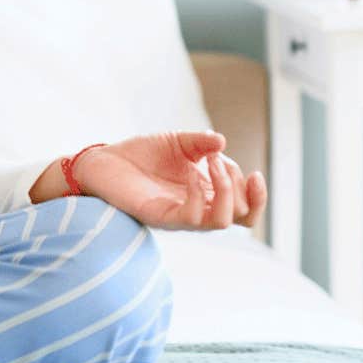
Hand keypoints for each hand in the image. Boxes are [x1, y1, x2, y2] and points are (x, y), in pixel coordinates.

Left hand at [71, 131, 266, 231]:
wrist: (104, 161)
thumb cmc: (141, 154)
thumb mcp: (178, 142)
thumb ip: (202, 143)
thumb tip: (223, 143)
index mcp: (208, 194)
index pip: (246, 209)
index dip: (257, 195)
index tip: (253, 172)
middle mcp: (199, 208)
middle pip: (242, 216)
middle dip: (241, 184)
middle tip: (218, 161)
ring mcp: (181, 215)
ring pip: (222, 221)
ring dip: (227, 190)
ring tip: (212, 164)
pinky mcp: (161, 216)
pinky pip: (191, 218)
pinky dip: (200, 196)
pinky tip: (193, 176)